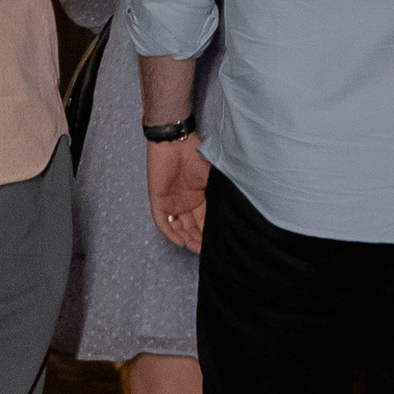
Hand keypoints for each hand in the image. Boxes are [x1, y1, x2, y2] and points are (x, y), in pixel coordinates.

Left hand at [147, 134, 209, 254]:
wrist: (174, 141)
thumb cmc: (196, 154)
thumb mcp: (214, 177)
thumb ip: (220, 193)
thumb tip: (236, 209)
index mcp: (200, 197)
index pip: (205, 221)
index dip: (211, 233)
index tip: (219, 244)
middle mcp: (186, 202)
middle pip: (192, 227)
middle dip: (200, 240)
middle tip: (208, 251)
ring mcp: (171, 202)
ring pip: (179, 228)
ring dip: (187, 239)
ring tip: (197, 249)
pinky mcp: (157, 200)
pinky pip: (162, 221)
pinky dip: (170, 233)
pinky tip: (181, 242)